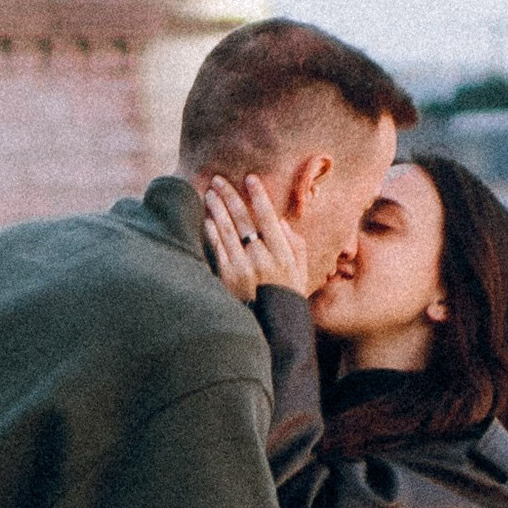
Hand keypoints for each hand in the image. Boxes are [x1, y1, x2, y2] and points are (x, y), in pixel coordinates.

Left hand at [202, 172, 310, 303]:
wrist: (271, 329)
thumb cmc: (286, 297)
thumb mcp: (300, 272)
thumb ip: (296, 246)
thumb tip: (282, 223)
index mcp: (283, 254)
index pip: (268, 217)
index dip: (258, 195)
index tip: (250, 178)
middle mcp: (262, 259)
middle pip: (243, 219)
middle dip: (230, 196)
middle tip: (219, 179)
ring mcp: (242, 268)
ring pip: (227, 230)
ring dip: (217, 209)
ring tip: (210, 193)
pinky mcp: (227, 278)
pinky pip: (217, 248)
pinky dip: (211, 230)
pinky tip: (207, 218)